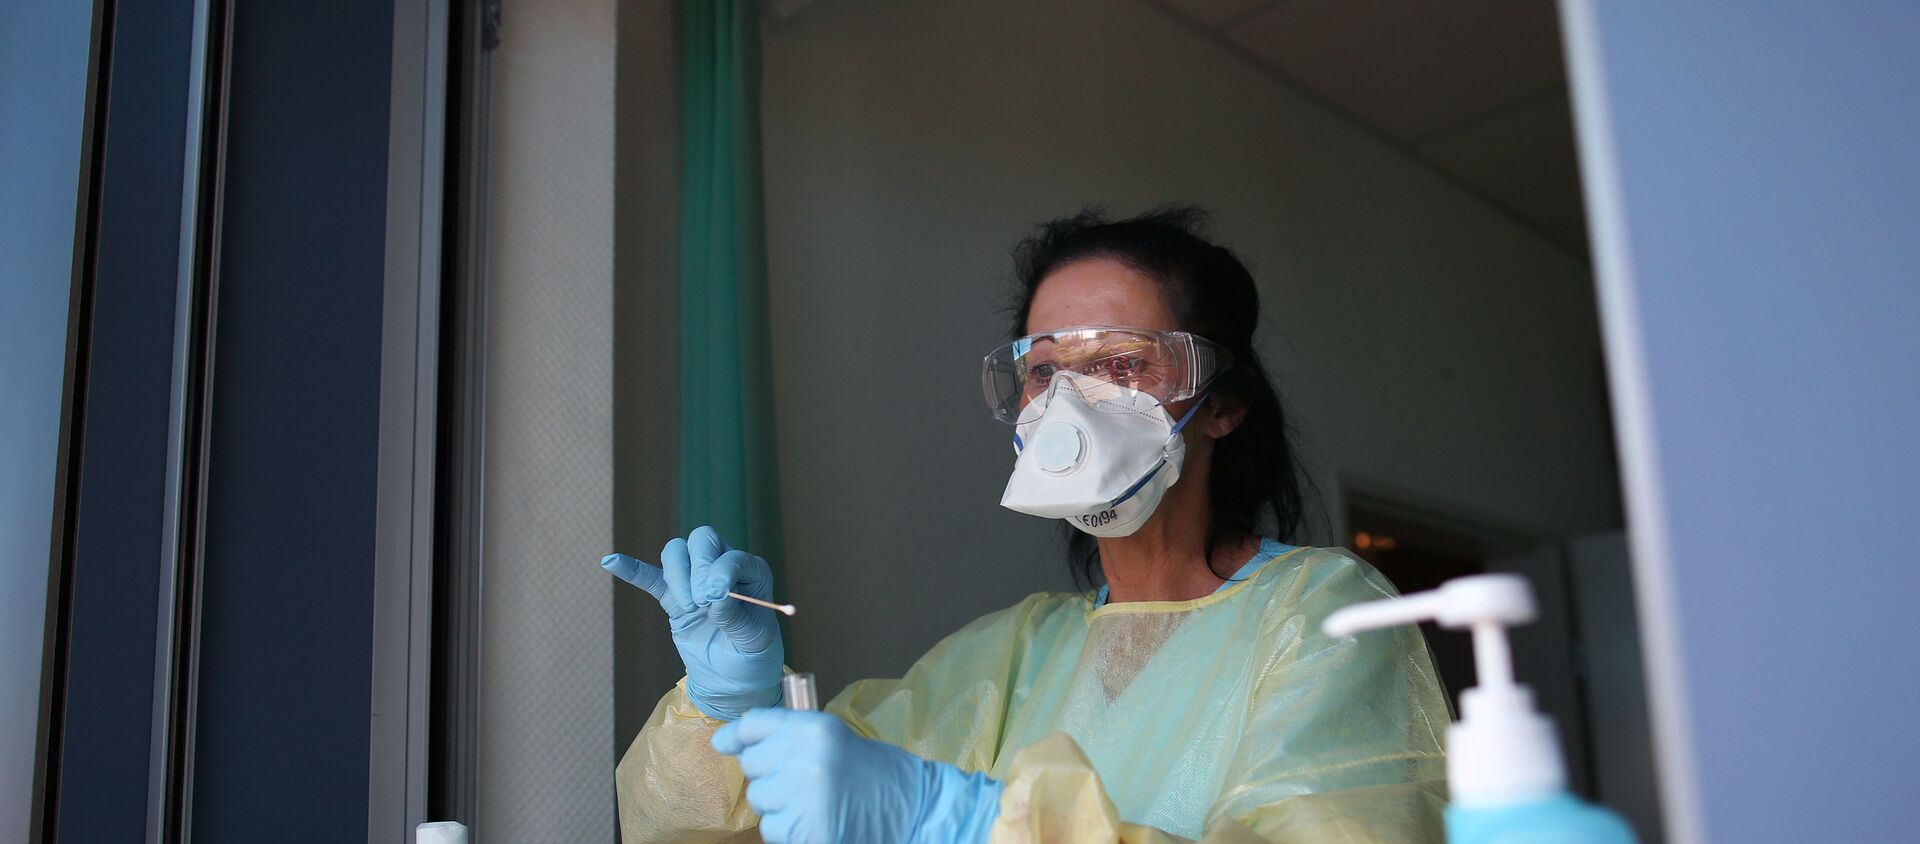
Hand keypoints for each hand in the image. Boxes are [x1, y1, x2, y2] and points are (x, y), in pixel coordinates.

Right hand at [602, 526, 783, 719]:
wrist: (733, 678)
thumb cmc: (752, 655)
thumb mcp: (753, 639)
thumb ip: (735, 616)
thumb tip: (714, 597)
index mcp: (752, 572)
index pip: (733, 557)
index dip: (721, 572)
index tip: (713, 599)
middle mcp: (723, 567)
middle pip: (703, 540)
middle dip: (698, 567)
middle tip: (700, 602)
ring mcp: (696, 579)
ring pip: (678, 552)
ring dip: (677, 575)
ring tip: (689, 608)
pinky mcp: (672, 596)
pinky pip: (650, 577)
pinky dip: (632, 570)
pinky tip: (611, 562)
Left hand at [711, 709, 1002, 843]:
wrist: (911, 807)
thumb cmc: (872, 769)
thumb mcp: (832, 737)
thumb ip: (787, 734)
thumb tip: (727, 741)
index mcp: (813, 728)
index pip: (754, 725)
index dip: (735, 735)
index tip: (724, 742)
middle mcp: (805, 759)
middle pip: (752, 765)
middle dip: (770, 773)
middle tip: (803, 778)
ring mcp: (805, 800)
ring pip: (760, 801)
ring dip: (778, 804)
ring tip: (813, 802)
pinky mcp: (807, 833)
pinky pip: (773, 830)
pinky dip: (788, 829)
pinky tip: (815, 821)